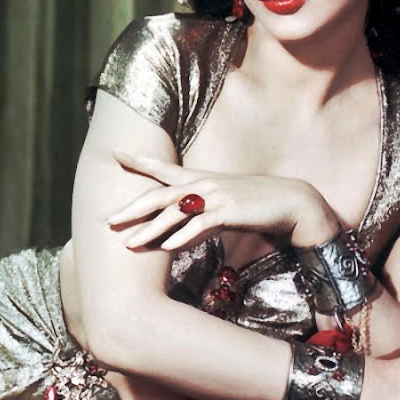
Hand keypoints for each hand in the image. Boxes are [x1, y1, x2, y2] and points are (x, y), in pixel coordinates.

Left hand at [106, 152, 340, 251]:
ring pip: (175, 213)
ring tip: (129, 243)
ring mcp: (216, 197)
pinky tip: (167, 246)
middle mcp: (203, 184)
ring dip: (150, 229)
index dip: (139, 160)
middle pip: (159, 194)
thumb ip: (196, 217)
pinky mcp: (229, 211)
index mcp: (199, 180)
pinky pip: (201, 225)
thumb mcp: (221, 207)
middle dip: (132, 208)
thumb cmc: (255, 205)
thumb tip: (175, 234)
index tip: (115, 153)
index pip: (163, 168)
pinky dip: (183, 236)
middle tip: (107, 220)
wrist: (291, 202)